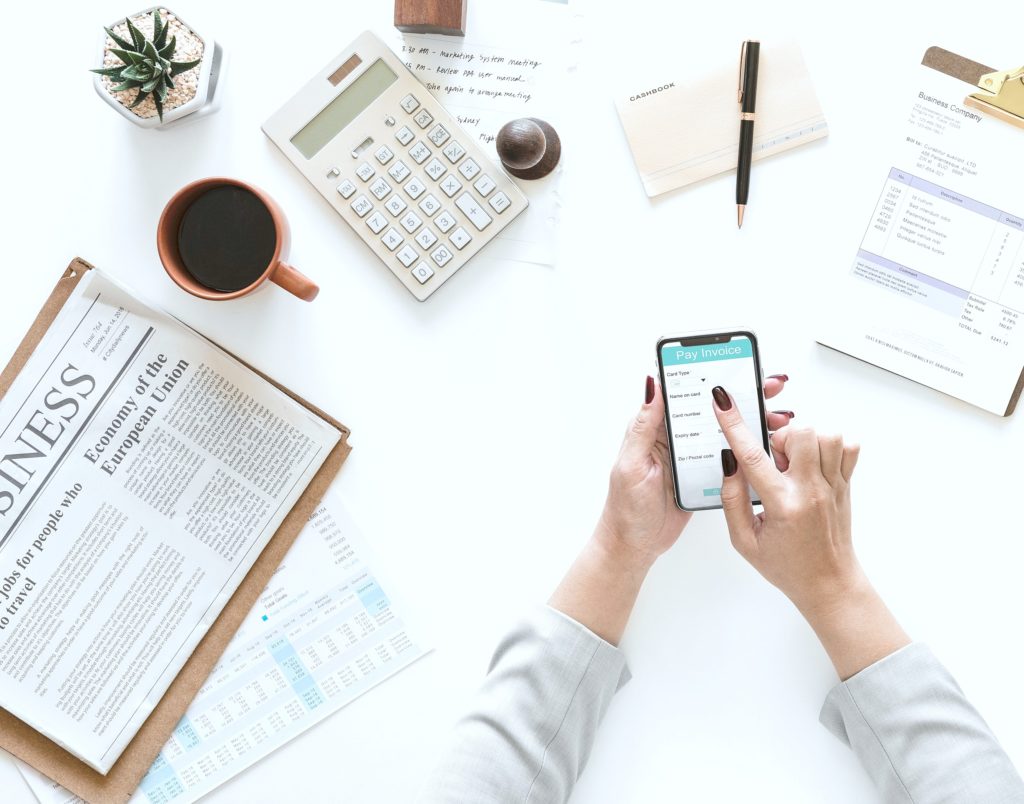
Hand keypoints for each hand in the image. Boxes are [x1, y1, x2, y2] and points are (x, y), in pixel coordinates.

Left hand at [550, 374, 790, 645]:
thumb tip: (653, 383)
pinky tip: (770, 447)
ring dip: (753, 423)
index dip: (712, 376)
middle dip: (744, 396)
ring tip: (780, 418)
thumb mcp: (633, 464)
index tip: (739, 366)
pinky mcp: (703, 476)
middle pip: (712, 409)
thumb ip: (644, 425)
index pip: (686, 392)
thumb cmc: (626, 508)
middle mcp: (675, 438)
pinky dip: (750, 451)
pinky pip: (730, 457)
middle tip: (773, 388)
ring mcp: (691, 457)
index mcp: (656, 428)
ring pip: (726, 432)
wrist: (634, 547)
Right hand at [712, 388, 909, 677]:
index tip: (722, 401)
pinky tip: (813, 463)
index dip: (733, 425)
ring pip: (827, 435)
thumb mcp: (743, 541)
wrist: (829, 584)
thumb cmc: (786, 566)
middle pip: (800, 433)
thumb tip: (729, 462)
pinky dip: (829, 445)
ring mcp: (834, 485)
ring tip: (793, 463)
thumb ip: (732, 500)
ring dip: (804, 440)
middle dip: (779, 437)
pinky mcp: (847, 484)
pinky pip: (847, 447)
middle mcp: (812, 491)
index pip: (753, 456)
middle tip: (773, 460)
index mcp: (782, 506)